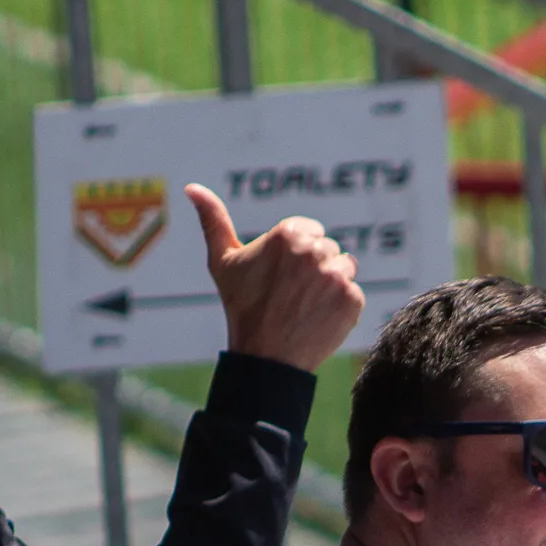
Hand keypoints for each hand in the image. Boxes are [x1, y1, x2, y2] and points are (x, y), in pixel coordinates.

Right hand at [186, 184, 363, 371]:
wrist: (265, 358)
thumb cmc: (241, 307)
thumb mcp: (222, 261)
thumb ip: (212, 219)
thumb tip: (191, 187)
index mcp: (288, 234)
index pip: (311, 232)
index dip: (296, 255)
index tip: (280, 276)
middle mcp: (314, 250)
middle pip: (328, 249)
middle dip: (314, 268)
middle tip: (290, 295)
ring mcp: (336, 276)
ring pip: (344, 268)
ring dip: (331, 285)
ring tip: (305, 306)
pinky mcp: (352, 299)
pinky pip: (354, 293)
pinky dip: (341, 306)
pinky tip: (319, 318)